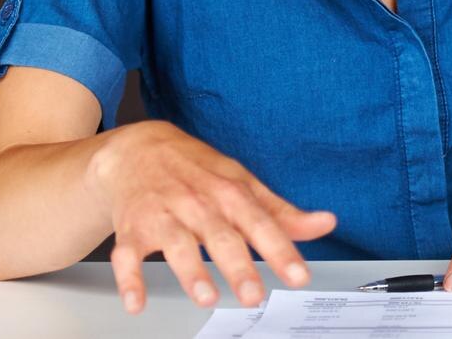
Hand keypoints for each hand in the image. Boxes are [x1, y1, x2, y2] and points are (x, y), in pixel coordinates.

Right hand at [84, 120, 336, 312]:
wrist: (136, 149)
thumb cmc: (196, 171)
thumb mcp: (242, 184)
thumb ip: (281, 212)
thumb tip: (325, 223)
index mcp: (229, 193)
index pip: (260, 223)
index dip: (280, 250)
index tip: (298, 276)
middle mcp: (197, 203)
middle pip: (220, 236)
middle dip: (238, 266)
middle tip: (254, 295)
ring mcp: (162, 215)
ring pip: (176, 244)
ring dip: (190, 271)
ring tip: (206, 297)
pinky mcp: (131, 228)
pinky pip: (126, 255)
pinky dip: (129, 279)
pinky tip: (136, 302)